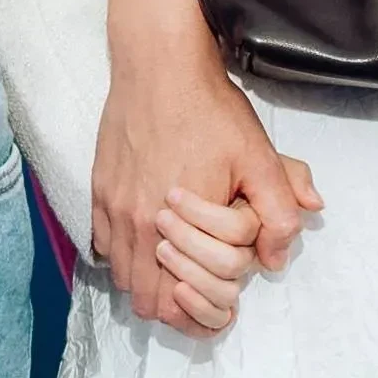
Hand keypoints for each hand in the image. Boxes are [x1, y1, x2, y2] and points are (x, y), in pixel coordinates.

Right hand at [92, 26, 320, 322]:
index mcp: (180, 226)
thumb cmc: (211, 110)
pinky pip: (103, 246)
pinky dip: (123, 253)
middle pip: (144, 300)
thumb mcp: (260, 158)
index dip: (200, 311)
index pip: (177, 304)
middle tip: (197, 283)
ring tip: (173, 261)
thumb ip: (279, 212)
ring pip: (121, 276)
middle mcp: (137, 224)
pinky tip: (147, 234)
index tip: (217, 296)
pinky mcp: (98, 188)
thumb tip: (276, 258)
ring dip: (146, 279)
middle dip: (172, 302)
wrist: (160, 65)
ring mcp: (112, 207)